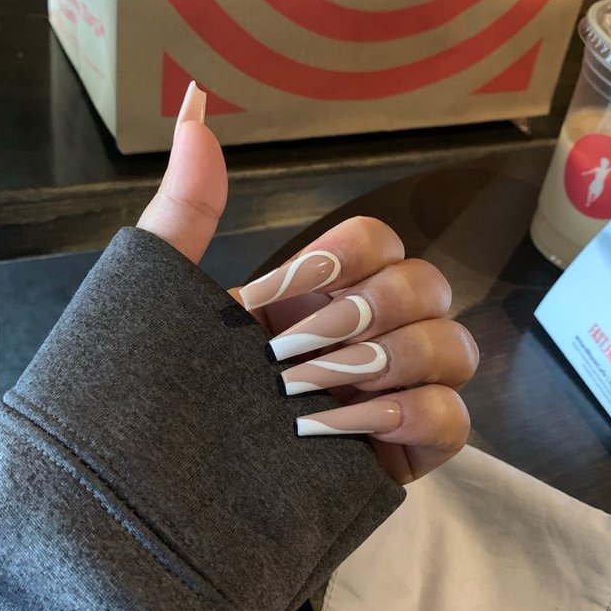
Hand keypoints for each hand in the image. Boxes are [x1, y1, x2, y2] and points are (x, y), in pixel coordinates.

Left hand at [137, 86, 477, 484]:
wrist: (156, 502)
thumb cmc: (161, 397)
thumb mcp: (165, 299)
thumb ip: (186, 208)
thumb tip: (193, 108)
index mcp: (318, 294)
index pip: (377, 240)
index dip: (338, 260)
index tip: (266, 304)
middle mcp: (365, 334)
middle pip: (428, 285)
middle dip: (360, 315)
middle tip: (285, 360)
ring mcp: (393, 394)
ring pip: (455, 347)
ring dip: (386, 363)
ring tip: (309, 396)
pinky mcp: (404, 455)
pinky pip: (455, 420)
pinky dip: (414, 415)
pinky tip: (352, 429)